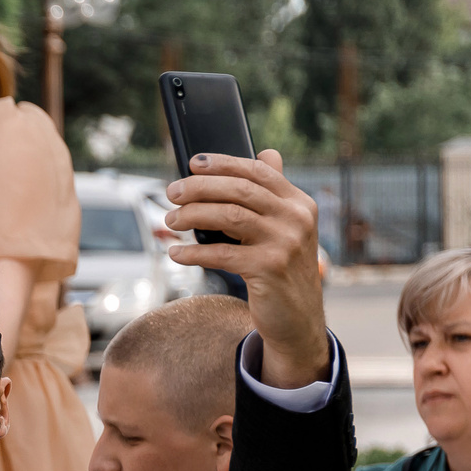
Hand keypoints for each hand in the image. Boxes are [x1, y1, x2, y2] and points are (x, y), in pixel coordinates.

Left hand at [163, 149, 329, 388]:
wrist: (298, 319)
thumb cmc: (281, 268)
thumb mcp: (285, 227)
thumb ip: (273, 193)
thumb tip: (264, 152)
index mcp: (299, 203)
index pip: (258, 171)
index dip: (223, 163)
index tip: (193, 162)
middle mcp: (296, 218)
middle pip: (239, 190)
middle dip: (199, 187)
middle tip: (171, 192)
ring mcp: (285, 243)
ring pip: (228, 216)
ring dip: (192, 215)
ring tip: (170, 219)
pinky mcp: (269, 269)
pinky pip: (221, 254)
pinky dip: (193, 252)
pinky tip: (175, 252)